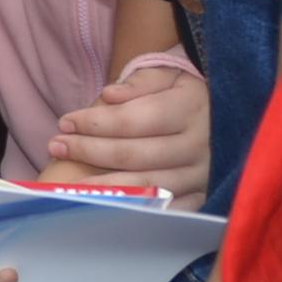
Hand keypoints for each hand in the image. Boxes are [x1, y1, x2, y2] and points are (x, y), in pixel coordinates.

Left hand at [44, 59, 208, 202]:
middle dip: (88, 151)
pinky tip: (104, 203)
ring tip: (68, 180)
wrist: (226, 118)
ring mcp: (202, 175)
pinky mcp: (202, 196)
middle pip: (133, 155)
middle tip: (55, 146)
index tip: (64, 122)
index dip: (94, 123)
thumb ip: (140, 81)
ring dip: (102, 184)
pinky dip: (131, 208)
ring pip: (144, 186)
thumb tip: (110, 96)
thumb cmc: (185, 92)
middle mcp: (200, 145)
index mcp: (190, 108)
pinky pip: (162, 209)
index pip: (133, 119)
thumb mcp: (169, 73)